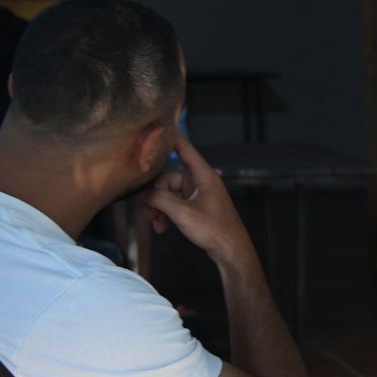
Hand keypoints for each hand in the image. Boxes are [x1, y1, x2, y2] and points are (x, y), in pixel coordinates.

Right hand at [141, 136, 254, 266]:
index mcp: (203, 175)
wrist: (231, 251)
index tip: (159, 125)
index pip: (184, 148)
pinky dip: (166, 214)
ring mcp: (199, 193)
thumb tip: (145, 193)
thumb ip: (160, 198)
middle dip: (155, 195)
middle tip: (149, 214)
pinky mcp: (197, 206)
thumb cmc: (214, 230)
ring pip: (169, 192)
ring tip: (155, 224)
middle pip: (168, 177)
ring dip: (158, 208)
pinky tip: (162, 229)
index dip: (170, 137)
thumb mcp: (182, 213)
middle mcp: (201, 180)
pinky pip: (174, 203)